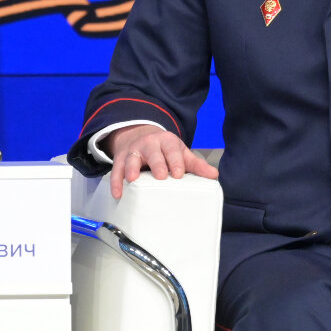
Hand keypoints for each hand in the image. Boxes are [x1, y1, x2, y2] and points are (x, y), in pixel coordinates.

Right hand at [104, 124, 218, 198]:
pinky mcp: (121, 159)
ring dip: (131, 168)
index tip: (178, 174)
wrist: (140, 136)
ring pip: (131, 158)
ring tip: (132, 180)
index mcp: (167, 141)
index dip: (175, 161)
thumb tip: (214, 175)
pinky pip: (116, 170)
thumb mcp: (181, 153)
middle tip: (161, 176)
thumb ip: (196, 165)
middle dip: (157, 163)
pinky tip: (118, 193)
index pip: (172, 149)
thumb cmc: (165, 150)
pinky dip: (116, 181)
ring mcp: (134, 151)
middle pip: (153, 152)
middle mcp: (149, 143)